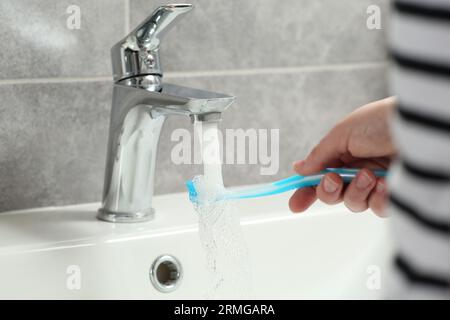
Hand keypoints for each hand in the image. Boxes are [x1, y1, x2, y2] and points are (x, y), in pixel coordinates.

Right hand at [289, 97, 396, 216]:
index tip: (295, 203)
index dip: (306, 191)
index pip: (319, 177)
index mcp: (343, 154)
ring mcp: (376, 183)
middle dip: (328, 191)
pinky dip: (379, 198)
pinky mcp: (395, 193)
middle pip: (332, 195)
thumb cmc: (382, 121)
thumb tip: (299, 168)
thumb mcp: (343, 133)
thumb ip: (319, 155)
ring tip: (370, 175)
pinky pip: (378, 209)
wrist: (420, 129)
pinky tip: (385, 183)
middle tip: (333, 180)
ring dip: (356, 191)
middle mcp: (357, 169)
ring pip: (354, 204)